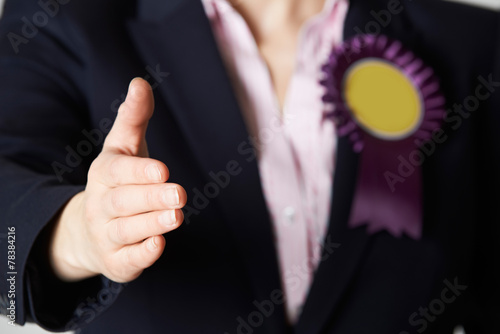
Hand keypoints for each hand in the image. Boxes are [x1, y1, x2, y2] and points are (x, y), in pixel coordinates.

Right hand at [49, 78, 186, 282]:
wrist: (90, 231)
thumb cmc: (118, 182)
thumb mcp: (123, 148)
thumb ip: (133, 118)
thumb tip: (140, 82)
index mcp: (104, 174)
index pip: (118, 171)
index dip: (139, 171)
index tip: (163, 170)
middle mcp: (101, 204)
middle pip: (124, 201)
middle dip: (151, 198)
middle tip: (179, 194)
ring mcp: (106, 234)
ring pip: (127, 230)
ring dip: (152, 224)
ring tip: (176, 216)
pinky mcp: (117, 260)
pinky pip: (127, 259)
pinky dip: (142, 254)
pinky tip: (158, 245)